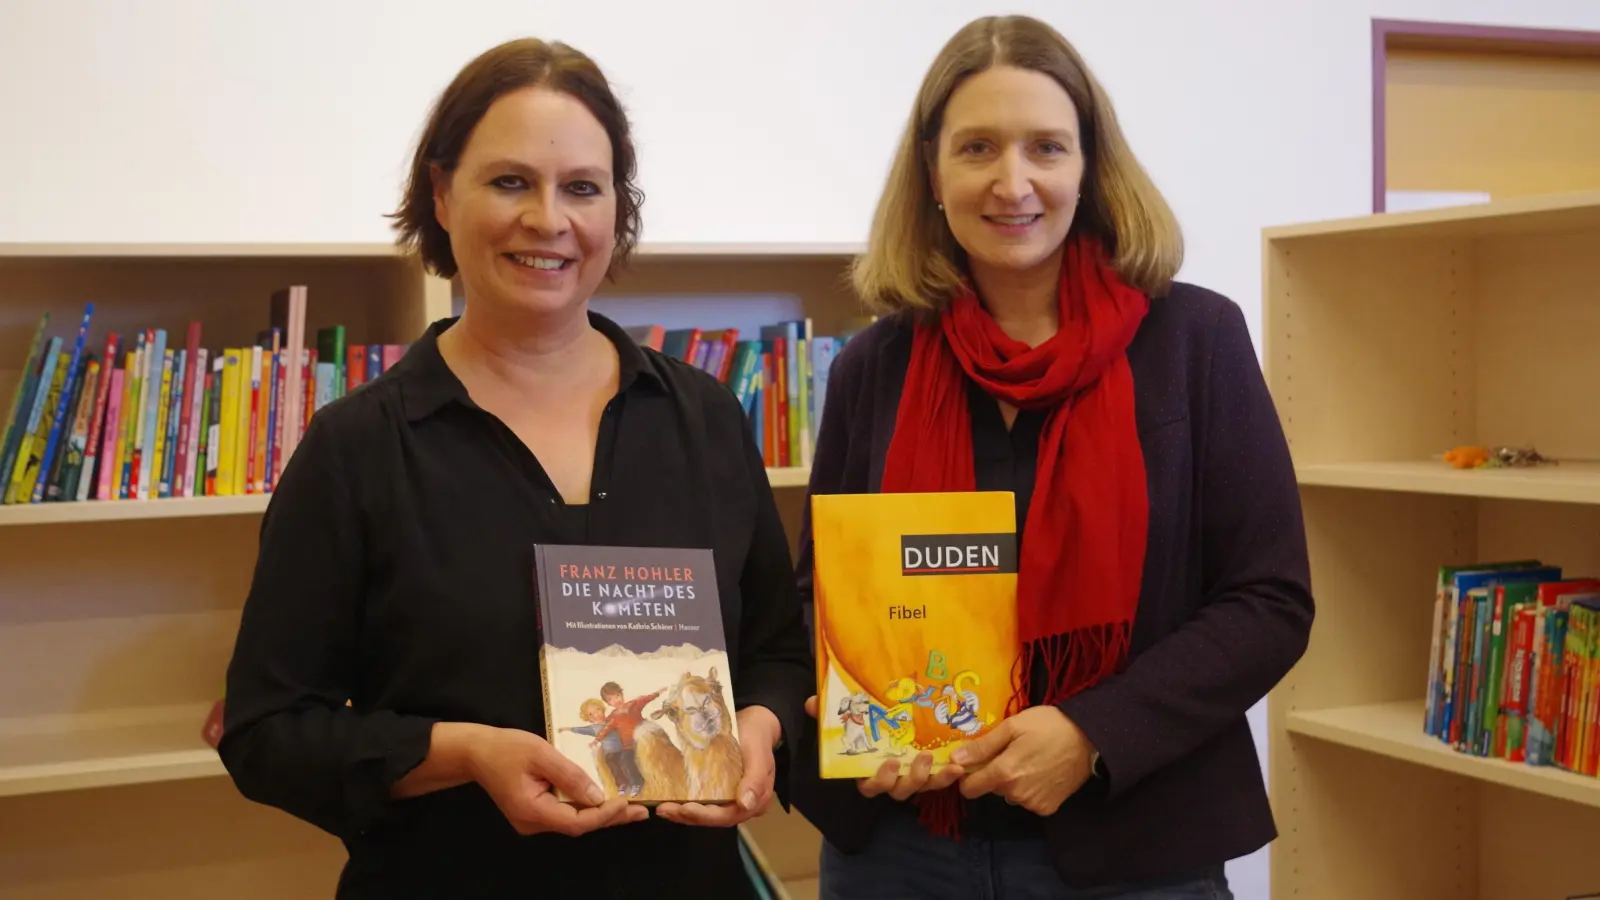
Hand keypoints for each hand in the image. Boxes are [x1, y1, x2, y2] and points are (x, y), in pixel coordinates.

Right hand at [466, 727, 647, 835]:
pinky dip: (586, 808)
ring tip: (630, 807)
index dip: (603, 815)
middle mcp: (531, 823)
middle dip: (610, 818)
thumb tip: (597, 797)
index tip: (626, 802)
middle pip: (577, 825)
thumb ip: (570, 776)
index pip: (575, 822)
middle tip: (641, 811)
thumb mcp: (541, 753)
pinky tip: (605, 801)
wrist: (476, 751)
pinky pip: (564, 813)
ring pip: (572, 821)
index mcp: (531, 810)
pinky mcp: (534, 813)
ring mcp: (532, 821)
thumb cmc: (506, 748)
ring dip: (600, 813)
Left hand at [655, 705, 780, 826]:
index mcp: (757, 800)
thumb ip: (755, 779)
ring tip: (663, 808)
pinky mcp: (719, 791)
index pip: (730, 815)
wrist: (755, 722)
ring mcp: (730, 799)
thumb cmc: (757, 736)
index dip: (707, 816)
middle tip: (665, 810)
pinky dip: (685, 803)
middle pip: (715, 818)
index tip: (686, 808)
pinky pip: (703, 802)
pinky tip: (669, 800)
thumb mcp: (759, 753)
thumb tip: (745, 804)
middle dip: (689, 816)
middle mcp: (742, 805)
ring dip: (683, 813)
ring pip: (706, 813)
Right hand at [803, 696, 961, 800]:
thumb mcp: (845, 715)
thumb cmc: (864, 720)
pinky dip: (949, 775)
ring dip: (934, 779)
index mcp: (867, 770)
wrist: (892, 713)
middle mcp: (890, 777)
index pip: (869, 786)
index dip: (878, 780)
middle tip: (920, 759)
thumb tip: (812, 703)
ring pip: (921, 787)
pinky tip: (959, 766)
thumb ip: (828, 712)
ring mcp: (911, 775)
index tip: (889, 762)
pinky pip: (939, 779)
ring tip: (946, 764)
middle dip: (910, 779)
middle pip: (898, 790)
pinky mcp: (930, 769)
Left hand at [953, 706, 1094, 815]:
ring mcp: (1033, 803)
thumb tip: (955, 758)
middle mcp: (1016, 794)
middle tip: (1011, 753)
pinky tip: (1042, 772)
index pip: (969, 789)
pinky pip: (1028, 801)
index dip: (968, 775)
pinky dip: (1030, 789)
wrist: (1089, 739)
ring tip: (1030, 760)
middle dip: (995, 774)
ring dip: (1013, 782)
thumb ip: (983, 746)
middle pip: (991, 789)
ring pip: (1009, 795)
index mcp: (1004, 773)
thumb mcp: (1012, 726)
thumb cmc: (1048, 726)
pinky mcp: (1048, 808)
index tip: (977, 762)